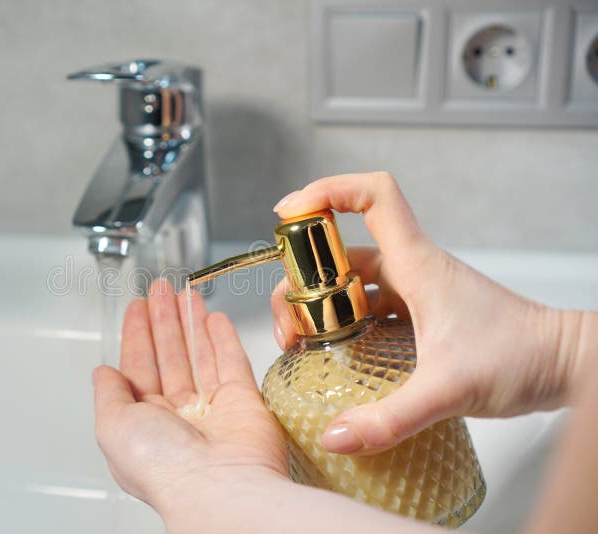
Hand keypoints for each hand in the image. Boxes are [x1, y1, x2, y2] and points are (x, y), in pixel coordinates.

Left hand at [93, 279, 288, 523]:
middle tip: (161, 289)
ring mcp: (212, 409)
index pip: (137, 367)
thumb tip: (102, 373)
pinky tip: (213, 318)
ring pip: (198, 354)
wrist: (218, 487)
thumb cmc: (163, 466)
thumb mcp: (113, 426)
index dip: (136, 334)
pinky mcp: (244, 403)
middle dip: (163, 320)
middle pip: (168, 355)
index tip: (136, 307)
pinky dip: (223, 339)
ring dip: (190, 322)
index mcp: (143, 423)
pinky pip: (231, 363)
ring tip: (186, 293)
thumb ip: (108, 395)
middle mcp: (177, 416)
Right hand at [271, 172, 583, 454]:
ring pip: (350, 284)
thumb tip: (333, 435)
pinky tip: (334, 356)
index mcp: (416, 263)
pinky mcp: (419, 316)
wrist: (565, 365)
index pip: (373, 197)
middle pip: (340, 252)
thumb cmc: (521, 357)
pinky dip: (344, 325)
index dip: (327, 190)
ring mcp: (414, 293)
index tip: (287, 212)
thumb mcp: (449, 390)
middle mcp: (411, 270)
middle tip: (289, 325)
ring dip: (319, 306)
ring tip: (300, 343)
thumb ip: (389, 418)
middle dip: (302, 279)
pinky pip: (367, 310)